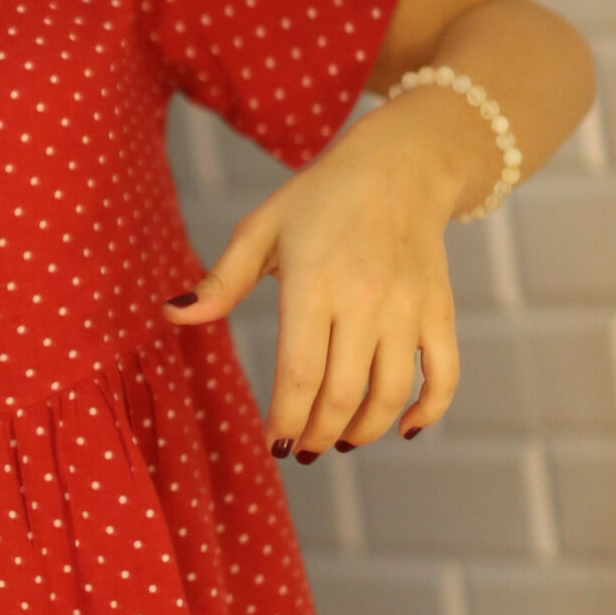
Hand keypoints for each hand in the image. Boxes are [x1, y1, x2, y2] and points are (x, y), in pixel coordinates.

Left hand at [160, 107, 462, 456]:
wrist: (400, 165)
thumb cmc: (319, 199)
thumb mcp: (261, 229)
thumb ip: (220, 281)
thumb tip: (170, 314)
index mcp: (314, 283)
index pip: (299, 374)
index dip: (286, 420)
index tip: (274, 444)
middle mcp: (365, 300)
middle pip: (343, 394)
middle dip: (319, 433)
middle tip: (303, 449)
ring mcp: (408, 308)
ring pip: (391, 392)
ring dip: (365, 431)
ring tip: (340, 441)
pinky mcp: (440, 309)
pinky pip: (445, 373)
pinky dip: (430, 410)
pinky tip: (404, 429)